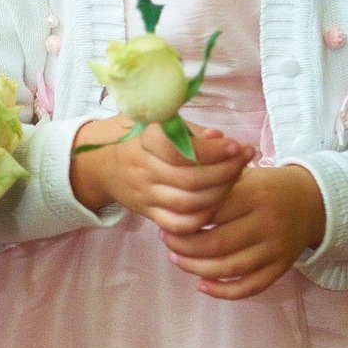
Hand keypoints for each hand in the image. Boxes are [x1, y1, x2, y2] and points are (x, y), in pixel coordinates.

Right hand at [71, 114, 252, 229]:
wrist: (100, 163)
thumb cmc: (138, 137)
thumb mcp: (157, 122)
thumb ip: (188, 130)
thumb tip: (219, 137)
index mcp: (146, 140)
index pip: (181, 150)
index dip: (213, 151)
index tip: (237, 145)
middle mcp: (143, 168)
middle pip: (190, 180)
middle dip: (226, 171)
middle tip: (247, 159)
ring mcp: (145, 194)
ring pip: (188, 203)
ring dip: (219, 193)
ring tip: (236, 178)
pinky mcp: (148, 213)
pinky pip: (177, 225)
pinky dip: (200, 219)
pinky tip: (216, 204)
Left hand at [160, 162, 324, 298]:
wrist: (313, 201)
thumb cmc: (267, 186)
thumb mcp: (244, 174)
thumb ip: (214, 183)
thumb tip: (175, 195)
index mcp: (255, 195)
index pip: (211, 213)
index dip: (185, 220)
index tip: (167, 219)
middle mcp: (268, 223)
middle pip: (216, 244)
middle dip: (184, 246)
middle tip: (166, 240)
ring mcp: (276, 249)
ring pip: (229, 268)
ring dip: (196, 268)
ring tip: (176, 258)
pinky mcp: (281, 267)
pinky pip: (250, 287)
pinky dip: (223, 291)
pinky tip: (202, 285)